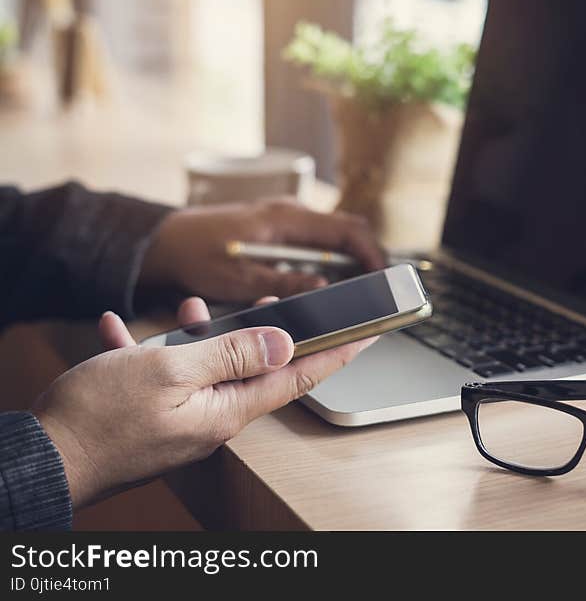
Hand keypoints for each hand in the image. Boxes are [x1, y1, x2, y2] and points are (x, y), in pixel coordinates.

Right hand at [34, 297, 375, 508]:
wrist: (40, 460)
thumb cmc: (99, 418)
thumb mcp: (170, 372)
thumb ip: (229, 355)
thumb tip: (282, 342)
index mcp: (226, 409)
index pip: (298, 378)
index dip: (336, 353)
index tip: (367, 335)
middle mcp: (211, 418)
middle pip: (252, 369)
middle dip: (260, 332)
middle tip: (269, 303)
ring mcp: (181, 421)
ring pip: (206, 369)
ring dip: (201, 337)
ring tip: (191, 310)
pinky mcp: (151, 420)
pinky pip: (160, 380)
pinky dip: (148, 353)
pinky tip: (120, 333)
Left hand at [138, 196, 385, 301]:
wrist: (162, 239)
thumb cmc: (194, 253)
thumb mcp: (239, 278)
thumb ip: (283, 284)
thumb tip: (324, 291)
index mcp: (286, 220)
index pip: (348, 230)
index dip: (372, 254)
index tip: (385, 278)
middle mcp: (290, 214)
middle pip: (348, 231)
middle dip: (369, 258)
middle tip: (381, 288)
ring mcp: (284, 220)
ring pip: (333, 237)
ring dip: (351, 260)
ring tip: (363, 289)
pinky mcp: (276, 230)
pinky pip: (316, 242)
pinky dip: (331, 260)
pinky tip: (330, 283)